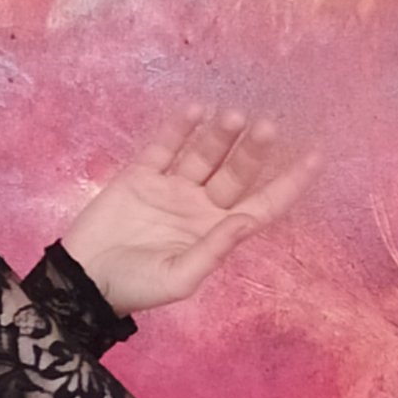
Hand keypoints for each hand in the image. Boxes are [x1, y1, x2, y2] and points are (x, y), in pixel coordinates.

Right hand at [59, 104, 323, 315]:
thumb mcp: (178, 278)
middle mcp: (199, 207)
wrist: (81, 280)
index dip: (289, 182)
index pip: (262, 205)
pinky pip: (164, 146)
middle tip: (265, 126)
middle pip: (236, 172)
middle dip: (252, 150)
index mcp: (215, 233)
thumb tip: (246, 221)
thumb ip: (213, 249)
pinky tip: (195, 110)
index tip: (316, 156)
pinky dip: (179, 128)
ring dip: (220, 134)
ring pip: (204, 154)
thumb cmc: (134, 288)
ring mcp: (170, 188)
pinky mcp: (140, 175)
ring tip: (232, 115)